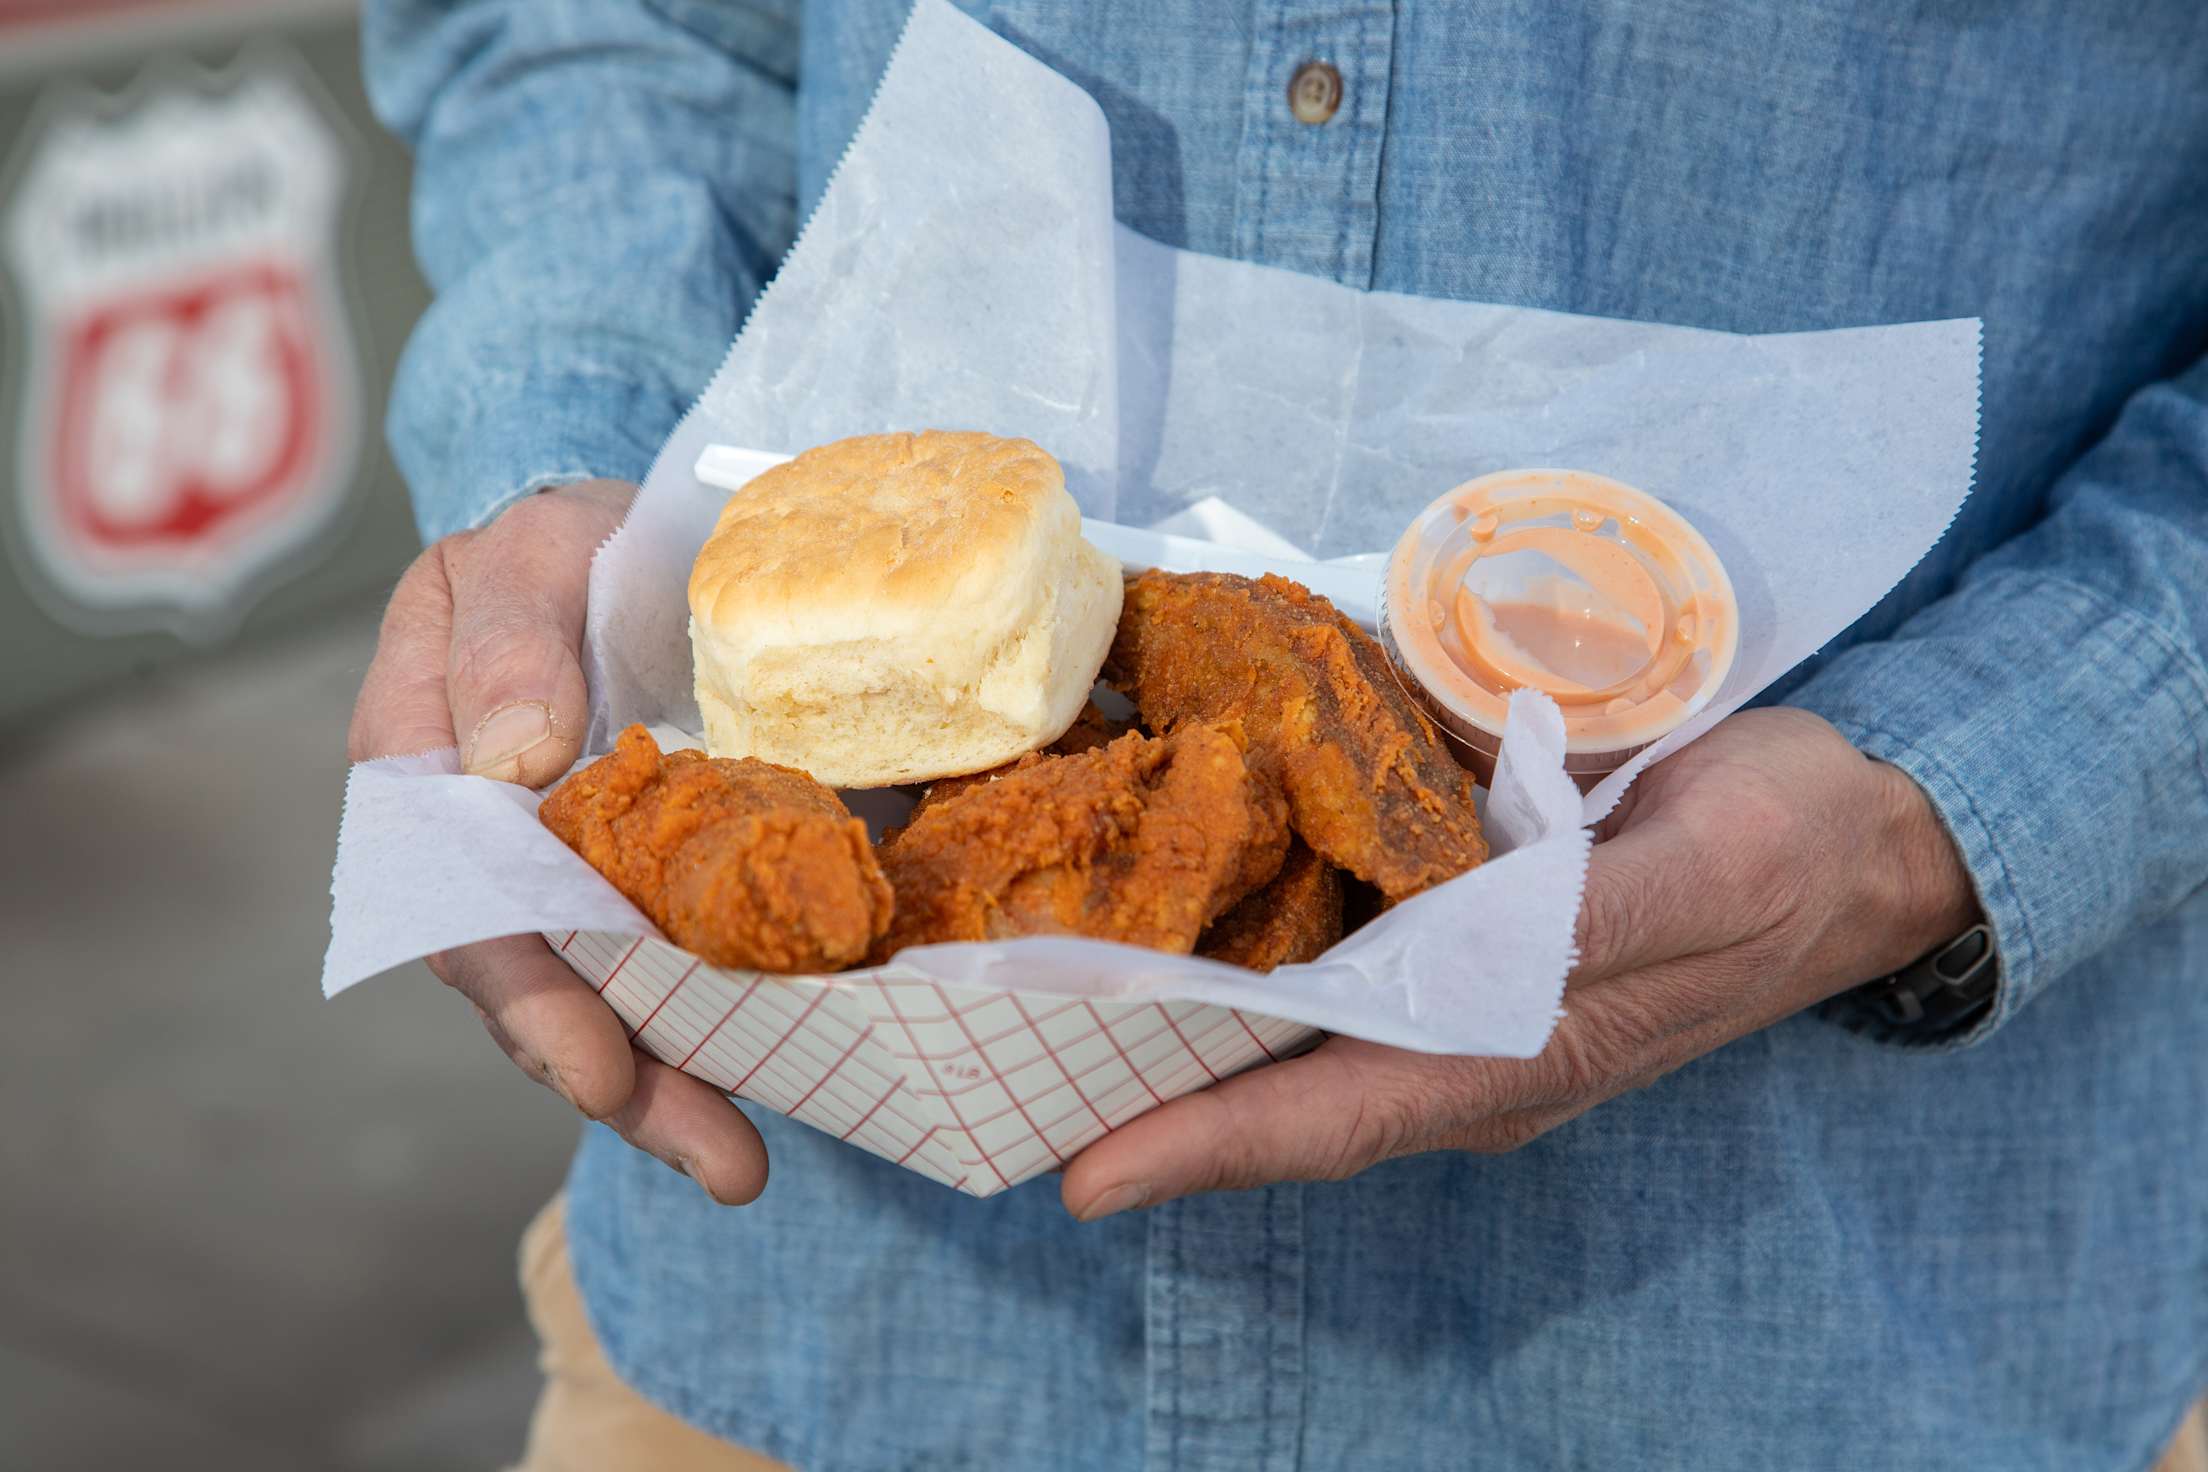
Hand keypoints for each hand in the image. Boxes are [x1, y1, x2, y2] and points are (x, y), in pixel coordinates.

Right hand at [348, 480, 768, 1204]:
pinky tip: (784, 1086)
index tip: (593, 1064)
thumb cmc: (566, 545)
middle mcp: (485, 857)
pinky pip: (676, 973)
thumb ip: (506, 641)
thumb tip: (508, 760)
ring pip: (606, 1003)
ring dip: (672, 1090)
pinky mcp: (650, 892)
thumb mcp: (528, 554)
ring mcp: (569, 883)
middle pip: (535, 990)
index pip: (460, 910)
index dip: (527, 997)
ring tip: (742, 1166)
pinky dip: (721, 1033)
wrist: (640, 545)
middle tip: (717, 1157)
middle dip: (620, 1081)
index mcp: (421, 779)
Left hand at [1059, 707, 1980, 1219]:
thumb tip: (1472, 958)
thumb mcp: (1703, 877)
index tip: (1080, 1180)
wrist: (1864, 833)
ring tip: (1056, 1004)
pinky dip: (1255, 951)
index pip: (1331, 1121)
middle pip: (1287, 1095)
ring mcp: (1469, 1001)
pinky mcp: (1474, 943)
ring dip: (1187, 1033)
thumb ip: (1586, 925)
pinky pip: (1344, 969)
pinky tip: (1182, 906)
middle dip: (1157, 1099)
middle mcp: (1472, 1044)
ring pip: (1302, 1039)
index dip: (1203, 1152)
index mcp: (1519, 1054)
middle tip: (1016, 1074)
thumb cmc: (1785, 852)